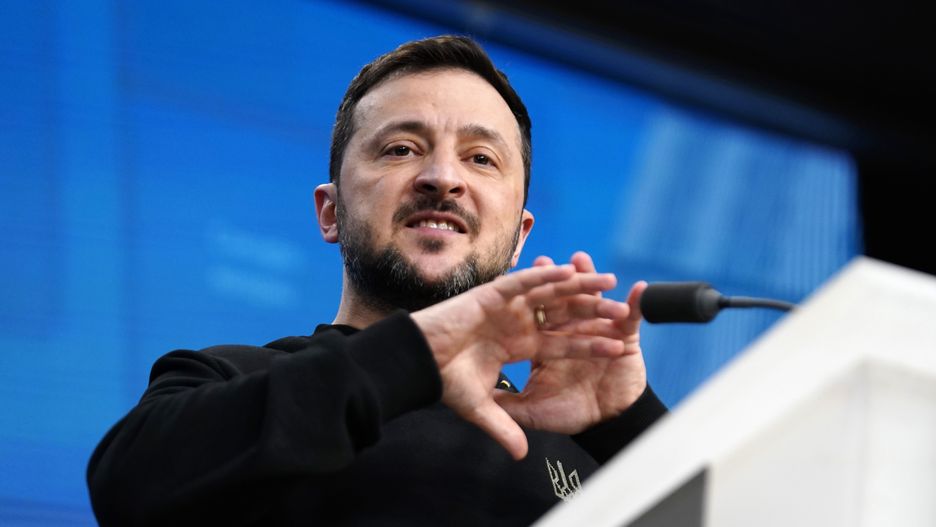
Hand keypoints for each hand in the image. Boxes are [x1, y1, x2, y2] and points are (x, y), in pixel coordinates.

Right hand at [410, 263, 632, 459]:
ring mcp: (507, 306)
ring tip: (609, 280)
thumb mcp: (481, 408)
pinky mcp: (493, 293)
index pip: (562, 344)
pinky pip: (525, 282)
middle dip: (593, 313)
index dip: (589, 346)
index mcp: (519, 345)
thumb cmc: (444, 380)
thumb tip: (522, 455)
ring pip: (551, 294)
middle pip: (564, 316)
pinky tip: (570, 271)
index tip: (618, 347)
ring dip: (579, 286)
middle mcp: (518, 323)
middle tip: (623, 311)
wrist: (418, 362)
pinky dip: (546, 275)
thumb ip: (504, 428)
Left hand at [494, 252, 647, 435]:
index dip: (524, 300)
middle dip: (551, 281)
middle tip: (545, 261)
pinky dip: (636, 304)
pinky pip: (631, 318)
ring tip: (582, 261)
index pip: (532, 316)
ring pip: (591, 301)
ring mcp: (597, 331)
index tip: (514, 281)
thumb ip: (504, 405)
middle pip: (559, 300)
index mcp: (546, 343)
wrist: (607, 425)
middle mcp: (570, 331)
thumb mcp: (531, 410)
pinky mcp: (623, 338)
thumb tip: (475, 398)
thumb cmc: (570, 415)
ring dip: (588, 282)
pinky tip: (638, 290)